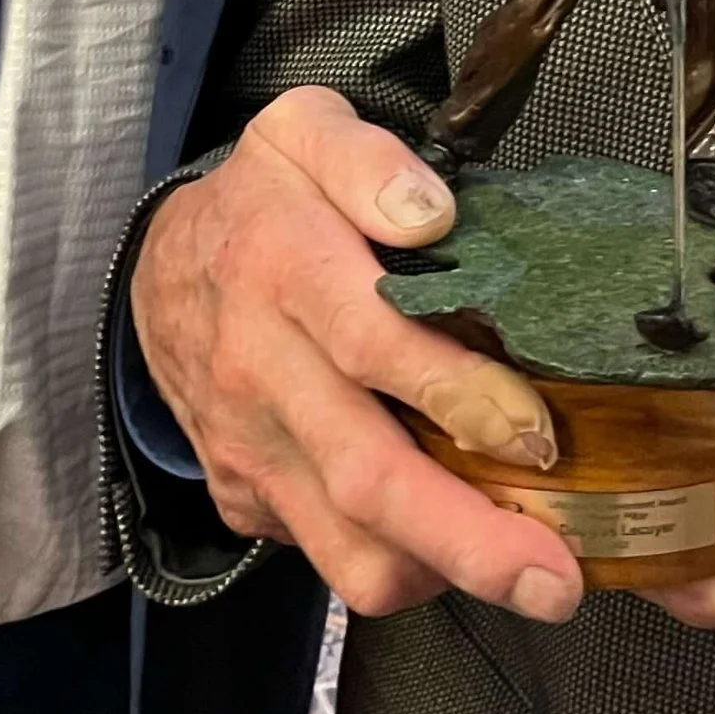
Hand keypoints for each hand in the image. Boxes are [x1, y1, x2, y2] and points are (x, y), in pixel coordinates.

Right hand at [130, 87, 586, 625]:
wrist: (159, 268)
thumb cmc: (261, 201)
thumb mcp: (304, 133)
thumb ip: (368, 160)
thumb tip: (430, 213)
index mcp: (284, 269)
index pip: (374, 344)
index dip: (460, 395)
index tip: (538, 433)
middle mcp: (260, 372)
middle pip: (366, 476)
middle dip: (468, 540)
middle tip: (556, 580)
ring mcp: (248, 447)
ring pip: (344, 547)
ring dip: (440, 573)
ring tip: (522, 566)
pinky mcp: (245, 497)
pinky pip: (324, 557)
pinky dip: (397, 565)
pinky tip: (449, 537)